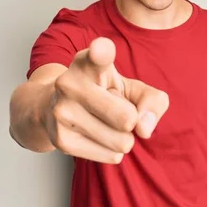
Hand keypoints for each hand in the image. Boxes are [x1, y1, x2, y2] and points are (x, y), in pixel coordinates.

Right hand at [46, 37, 168, 163]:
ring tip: (103, 122)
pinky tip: (96, 136)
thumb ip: (153, 101)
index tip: (100, 50)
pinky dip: (112, 151)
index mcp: (89, 62)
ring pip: (122, 141)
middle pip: (127, 118)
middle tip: (113, 109)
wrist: (54, 110)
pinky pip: (111, 156)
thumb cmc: (103, 94)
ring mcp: (62, 111)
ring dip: (122, 138)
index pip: (99, 55)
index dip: (101, 52)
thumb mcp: (131, 88)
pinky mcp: (60, 140)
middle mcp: (70, 83)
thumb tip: (143, 128)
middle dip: (131, 120)